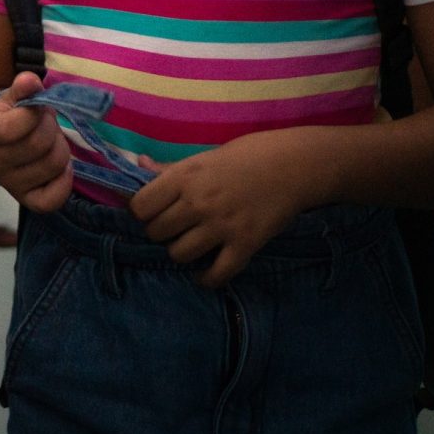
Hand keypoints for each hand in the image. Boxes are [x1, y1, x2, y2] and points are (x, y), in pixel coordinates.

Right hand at [0, 72, 72, 212]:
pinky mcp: (27, 200)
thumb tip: (30, 80)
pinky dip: (64, 181)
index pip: (13, 127)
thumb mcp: (13, 98)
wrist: (3, 145)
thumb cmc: (12, 116)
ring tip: (52, 141)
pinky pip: (53, 198)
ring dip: (61, 148)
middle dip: (52, 128)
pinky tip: (61, 168)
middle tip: (47, 123)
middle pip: (39, 145)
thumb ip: (23, 88)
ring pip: (53, 165)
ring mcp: (9, 183)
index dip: (35, 114)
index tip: (37, 107)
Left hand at [130, 129, 323, 287]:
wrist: (293, 166)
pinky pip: (216, 274)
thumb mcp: (204, 156)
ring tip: (190, 245)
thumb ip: (170, 169)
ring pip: (179, 254)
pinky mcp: (245, 244)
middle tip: (173, 229)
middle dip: (160, 233)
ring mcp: (221, 226)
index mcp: (184, 177)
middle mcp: (197, 202)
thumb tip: (139, 165)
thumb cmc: (247, 155)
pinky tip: (204, 273)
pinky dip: (207, 279)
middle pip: (157, 232)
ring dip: (181, 252)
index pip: (140, 207)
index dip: (142, 213)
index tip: (151, 213)